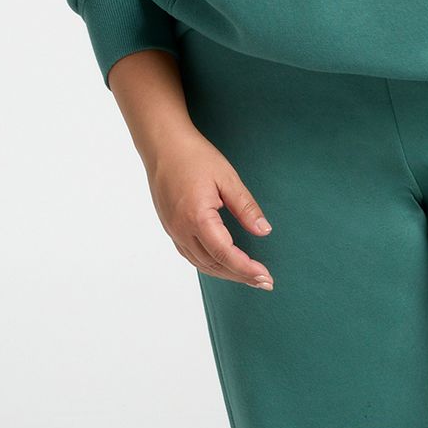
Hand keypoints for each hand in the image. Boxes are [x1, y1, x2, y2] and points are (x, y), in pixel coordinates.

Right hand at [143, 125, 275, 289]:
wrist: (162, 145)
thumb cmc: (194, 156)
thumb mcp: (228, 178)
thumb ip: (246, 207)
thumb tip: (264, 231)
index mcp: (197, 217)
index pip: (225, 254)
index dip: (247, 269)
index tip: (266, 276)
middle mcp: (181, 229)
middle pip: (213, 264)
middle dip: (240, 276)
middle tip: (265, 282)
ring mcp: (173, 230)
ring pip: (201, 263)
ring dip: (226, 273)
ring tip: (249, 277)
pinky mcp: (170, 227)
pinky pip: (190, 255)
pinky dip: (209, 264)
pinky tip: (223, 265)